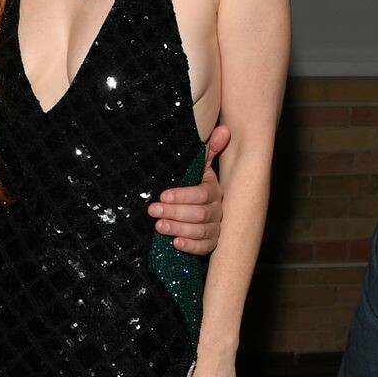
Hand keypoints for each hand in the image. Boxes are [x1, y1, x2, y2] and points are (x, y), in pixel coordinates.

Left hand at [150, 122, 229, 254]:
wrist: (196, 208)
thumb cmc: (194, 184)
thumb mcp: (199, 167)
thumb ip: (209, 150)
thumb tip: (224, 129)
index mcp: (214, 190)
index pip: (201, 194)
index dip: (183, 195)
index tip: (163, 195)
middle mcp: (217, 210)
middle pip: (199, 214)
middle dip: (175, 212)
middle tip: (153, 210)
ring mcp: (215, 228)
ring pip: (200, 231)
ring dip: (179, 229)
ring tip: (159, 226)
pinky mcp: (210, 243)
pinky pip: (204, 247)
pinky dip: (190, 246)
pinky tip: (175, 243)